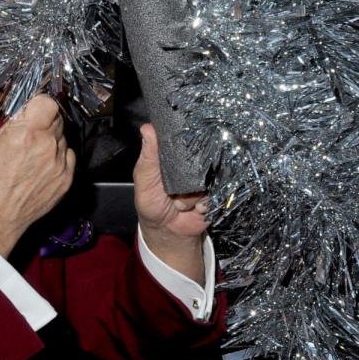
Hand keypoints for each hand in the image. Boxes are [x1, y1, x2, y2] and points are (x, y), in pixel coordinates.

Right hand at [0, 95, 75, 256]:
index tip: (35, 110)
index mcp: (26, 134)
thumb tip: (26, 112)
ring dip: (51, 142)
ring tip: (33, 157)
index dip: (40, 105)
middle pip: (57, 119)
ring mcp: (59, 164)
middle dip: (44, 123)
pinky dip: (58, 159)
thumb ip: (14, 125)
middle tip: (30, 135)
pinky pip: (68, 158)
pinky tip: (41, 168)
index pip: (48, 102)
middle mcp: (46, 146)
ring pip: (62, 139)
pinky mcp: (66, 179)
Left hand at [133, 123, 206, 281]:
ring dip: (191, 195)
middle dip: (186, 175)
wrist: (169, 232)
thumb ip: (148, 156)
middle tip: (172, 191)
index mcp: (171, 157)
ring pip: (205, 178)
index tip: (181, 145)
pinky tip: (193, 209)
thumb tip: (147, 128)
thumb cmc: (151, 204)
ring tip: (179, 203)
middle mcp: (189, 165)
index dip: (182, 139)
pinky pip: (214, 194)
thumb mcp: (144, 179)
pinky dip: (202, 203)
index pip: (181, 138)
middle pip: (199, 157)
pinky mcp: (214, 193)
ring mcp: (203, 179)